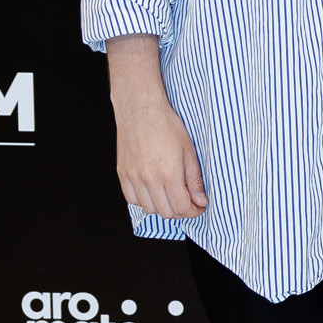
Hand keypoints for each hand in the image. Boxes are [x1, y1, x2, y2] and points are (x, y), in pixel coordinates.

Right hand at [107, 34, 206, 218]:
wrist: (141, 109)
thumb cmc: (167, 125)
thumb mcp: (189, 151)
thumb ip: (194, 179)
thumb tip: (200, 201)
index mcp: (169, 173)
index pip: (182, 207)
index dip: (194, 211)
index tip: (199, 206)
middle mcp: (149, 179)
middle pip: (166, 212)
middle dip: (181, 211)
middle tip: (188, 201)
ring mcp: (133, 178)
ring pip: (149, 209)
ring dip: (163, 207)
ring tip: (171, 196)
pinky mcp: (123, 174)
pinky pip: (132, 200)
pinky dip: (144, 201)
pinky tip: (154, 192)